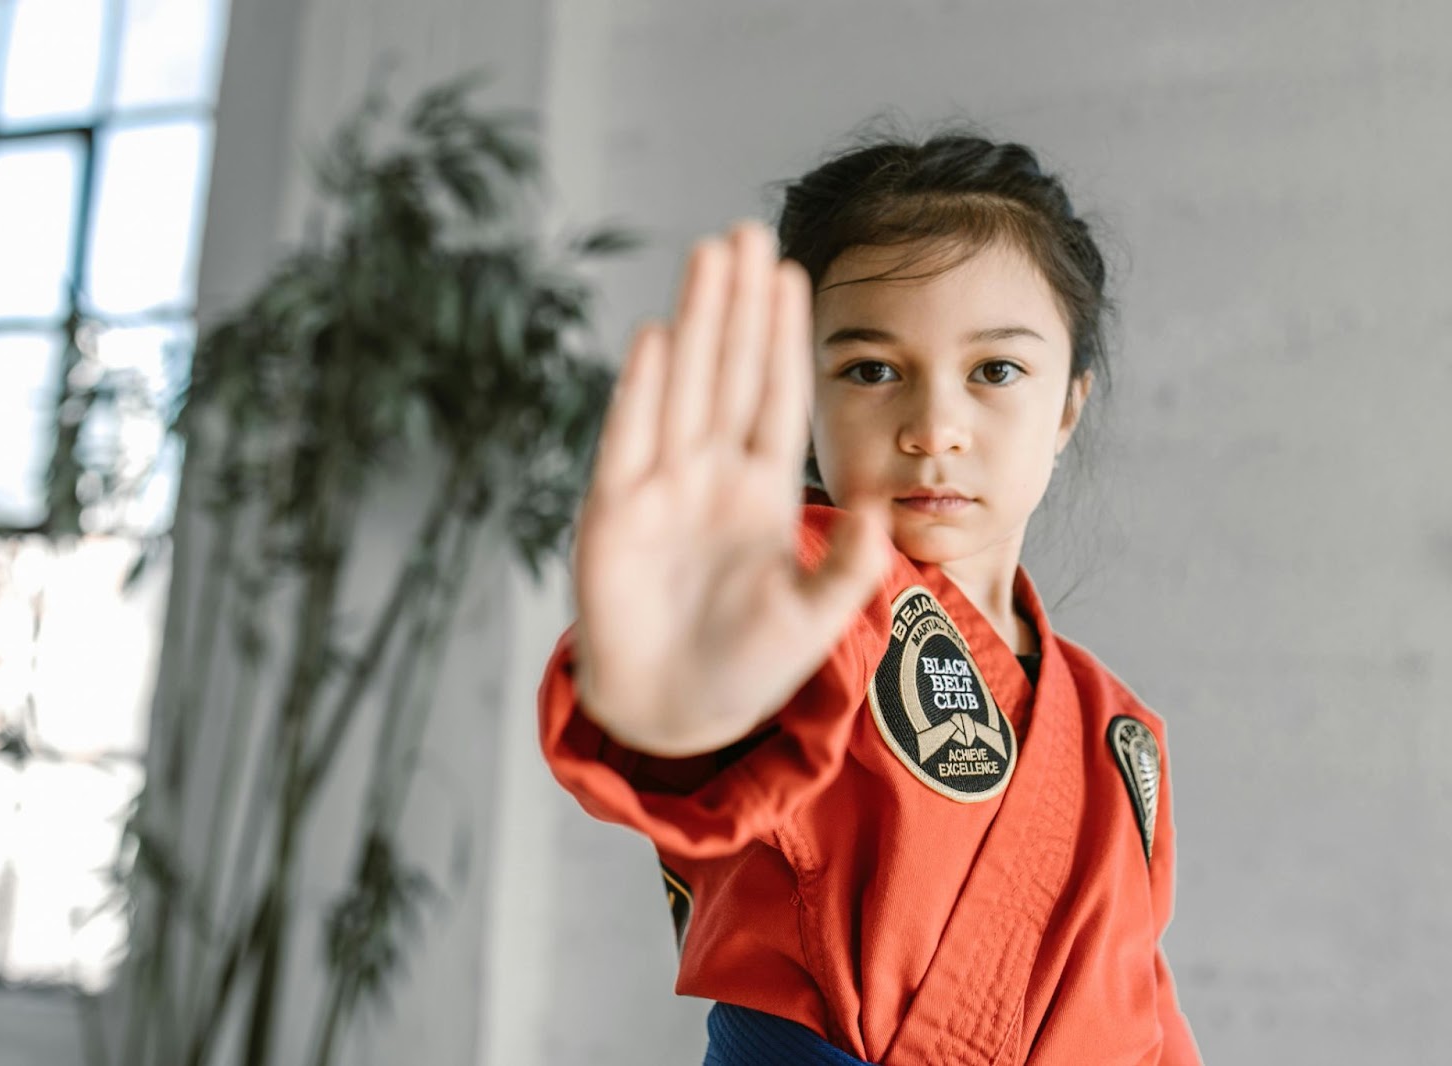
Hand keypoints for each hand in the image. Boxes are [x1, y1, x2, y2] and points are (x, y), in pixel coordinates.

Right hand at [571, 222, 890, 756]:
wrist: (674, 715)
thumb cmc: (745, 667)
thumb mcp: (811, 620)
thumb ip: (845, 570)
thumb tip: (882, 515)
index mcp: (761, 493)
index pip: (777, 398)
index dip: (782, 338)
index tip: (793, 275)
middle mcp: (711, 477)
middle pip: (729, 372)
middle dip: (739, 304)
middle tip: (747, 231)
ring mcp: (660, 490)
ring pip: (682, 388)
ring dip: (696, 323)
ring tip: (707, 255)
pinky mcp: (614, 514)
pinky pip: (631, 440)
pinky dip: (643, 391)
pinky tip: (657, 336)